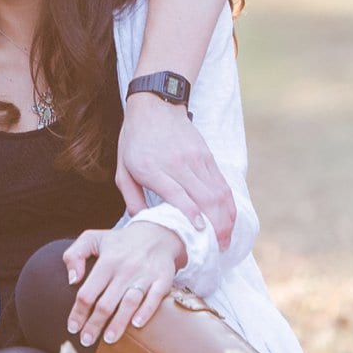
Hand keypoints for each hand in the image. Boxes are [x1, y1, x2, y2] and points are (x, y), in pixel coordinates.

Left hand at [62, 222, 186, 346]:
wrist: (158, 233)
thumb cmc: (120, 242)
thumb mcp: (92, 239)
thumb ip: (74, 255)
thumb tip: (72, 280)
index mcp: (107, 261)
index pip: (87, 292)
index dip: (78, 313)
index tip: (72, 328)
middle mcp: (125, 269)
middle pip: (106, 303)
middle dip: (94, 325)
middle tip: (86, 341)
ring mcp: (145, 275)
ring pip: (129, 303)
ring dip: (118, 324)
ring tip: (108, 340)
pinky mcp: (163, 279)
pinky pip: (155, 298)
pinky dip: (146, 311)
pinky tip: (137, 325)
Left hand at [117, 93, 234, 246]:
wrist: (155, 105)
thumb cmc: (134, 141)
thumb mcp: (122, 170)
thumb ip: (131, 199)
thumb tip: (144, 224)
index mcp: (153, 169)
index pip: (177, 194)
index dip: (191, 214)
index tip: (200, 232)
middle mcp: (178, 164)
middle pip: (206, 197)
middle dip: (217, 225)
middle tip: (219, 247)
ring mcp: (196, 159)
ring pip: (219, 192)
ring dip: (227, 218)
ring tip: (227, 238)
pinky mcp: (207, 156)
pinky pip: (222, 183)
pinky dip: (228, 204)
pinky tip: (229, 219)